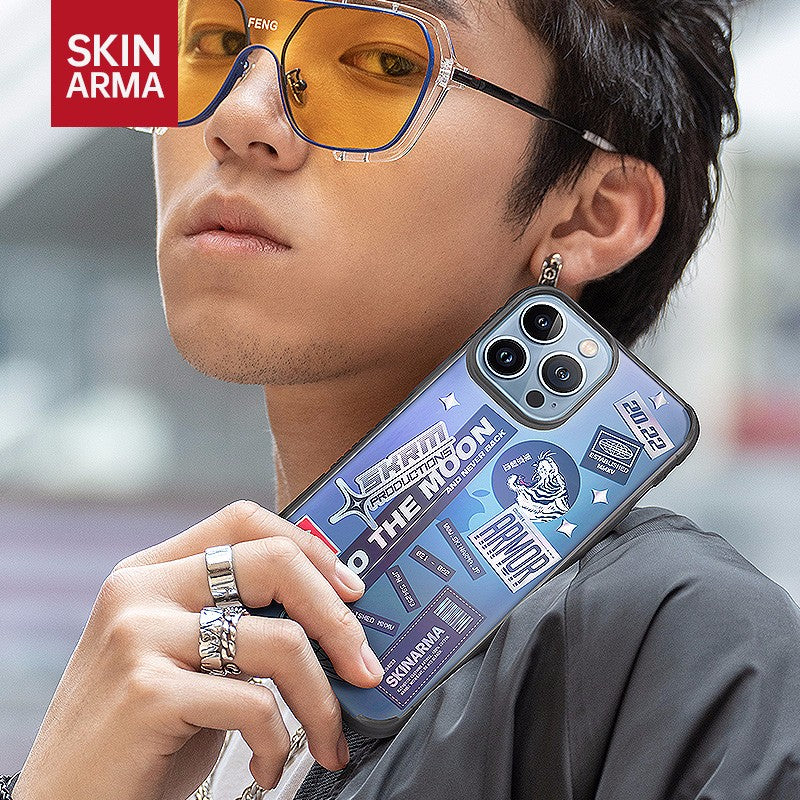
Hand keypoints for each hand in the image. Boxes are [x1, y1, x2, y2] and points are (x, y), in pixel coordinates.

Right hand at [13, 501, 382, 799]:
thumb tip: (330, 614)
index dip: (310, 546)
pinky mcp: (148, 690)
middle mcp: (141, 589)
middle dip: (338, 620)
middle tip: (366, 669)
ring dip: (322, 702)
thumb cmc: (141, 736)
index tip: (351, 592)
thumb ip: (234, 622)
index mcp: (151, 571)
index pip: (245, 520)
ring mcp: (140, 635)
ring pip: (281, 640)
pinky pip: (254, 703)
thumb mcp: (184, 659)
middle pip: (275, 563)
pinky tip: (267, 769)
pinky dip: (278, 743)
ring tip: (327, 742)